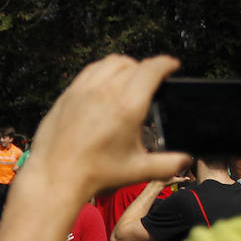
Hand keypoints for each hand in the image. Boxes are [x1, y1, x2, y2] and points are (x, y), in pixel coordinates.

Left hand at [28, 54, 192, 199]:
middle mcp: (105, 91)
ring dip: (125, 66)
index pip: (152, 69)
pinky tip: (104, 84)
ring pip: (110, 63)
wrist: (54, 178)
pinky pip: (89, 72)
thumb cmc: (96, 175)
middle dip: (146, 69)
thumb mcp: (138, 170)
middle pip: (133, 64)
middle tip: (151, 81)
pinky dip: (103, 71)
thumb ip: (168, 164)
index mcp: (128, 105)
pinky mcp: (67, 95)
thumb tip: (186, 160)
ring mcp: (83, 91)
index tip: (173, 66)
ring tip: (130, 79)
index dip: (167, 64)